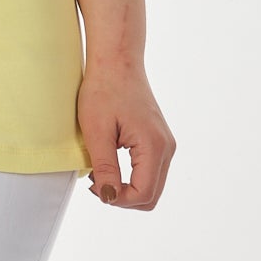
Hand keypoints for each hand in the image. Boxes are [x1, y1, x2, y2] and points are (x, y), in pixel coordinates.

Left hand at [77, 59, 175, 209]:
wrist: (116, 60)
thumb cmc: (104, 89)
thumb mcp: (97, 131)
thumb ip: (106, 167)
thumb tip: (109, 197)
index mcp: (154, 146)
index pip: (143, 194)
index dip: (117, 199)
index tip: (94, 186)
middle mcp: (166, 148)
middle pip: (152, 195)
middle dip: (123, 197)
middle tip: (96, 182)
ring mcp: (165, 144)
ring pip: (152, 185)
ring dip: (127, 187)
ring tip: (99, 172)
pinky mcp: (158, 140)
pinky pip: (150, 170)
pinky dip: (131, 176)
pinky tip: (109, 162)